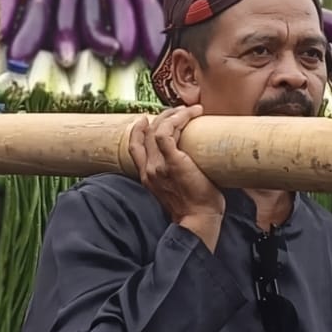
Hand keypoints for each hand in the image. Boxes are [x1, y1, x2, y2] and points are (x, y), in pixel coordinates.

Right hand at [129, 107, 225, 250]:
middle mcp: (149, 169)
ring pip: (157, 129)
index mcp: (147, 177)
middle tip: (178, 111)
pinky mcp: (172, 162)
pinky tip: (191, 114)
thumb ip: (175, 178)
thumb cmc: (195, 208)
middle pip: (147, 133)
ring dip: (173, 115)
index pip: (134, 147)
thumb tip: (195, 164)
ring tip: (189, 110)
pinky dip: (179, 119)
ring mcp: (158, 165)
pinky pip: (168, 133)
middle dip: (162, 117)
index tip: (145, 119)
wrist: (197, 220)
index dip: (137, 130)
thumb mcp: (175, 191)